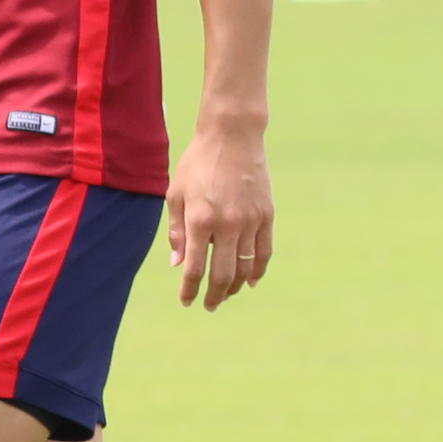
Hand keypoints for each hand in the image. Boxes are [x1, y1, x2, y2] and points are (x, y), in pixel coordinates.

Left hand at [168, 121, 274, 305]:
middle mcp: (227, 225)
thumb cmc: (198, 163)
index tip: (186, 301)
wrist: (233, 136)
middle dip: (214, 296)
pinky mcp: (267, 214)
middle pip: (223, 275)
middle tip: (208, 305)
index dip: (189, 290)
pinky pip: (264, 251)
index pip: (194, 268)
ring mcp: (250, 220)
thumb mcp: (176, 193)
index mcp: (200, 220)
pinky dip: (258, 270)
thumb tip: (178, 264)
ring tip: (226, 294)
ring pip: (246, 267)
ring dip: (235, 287)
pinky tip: (251, 280)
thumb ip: (177, 231)